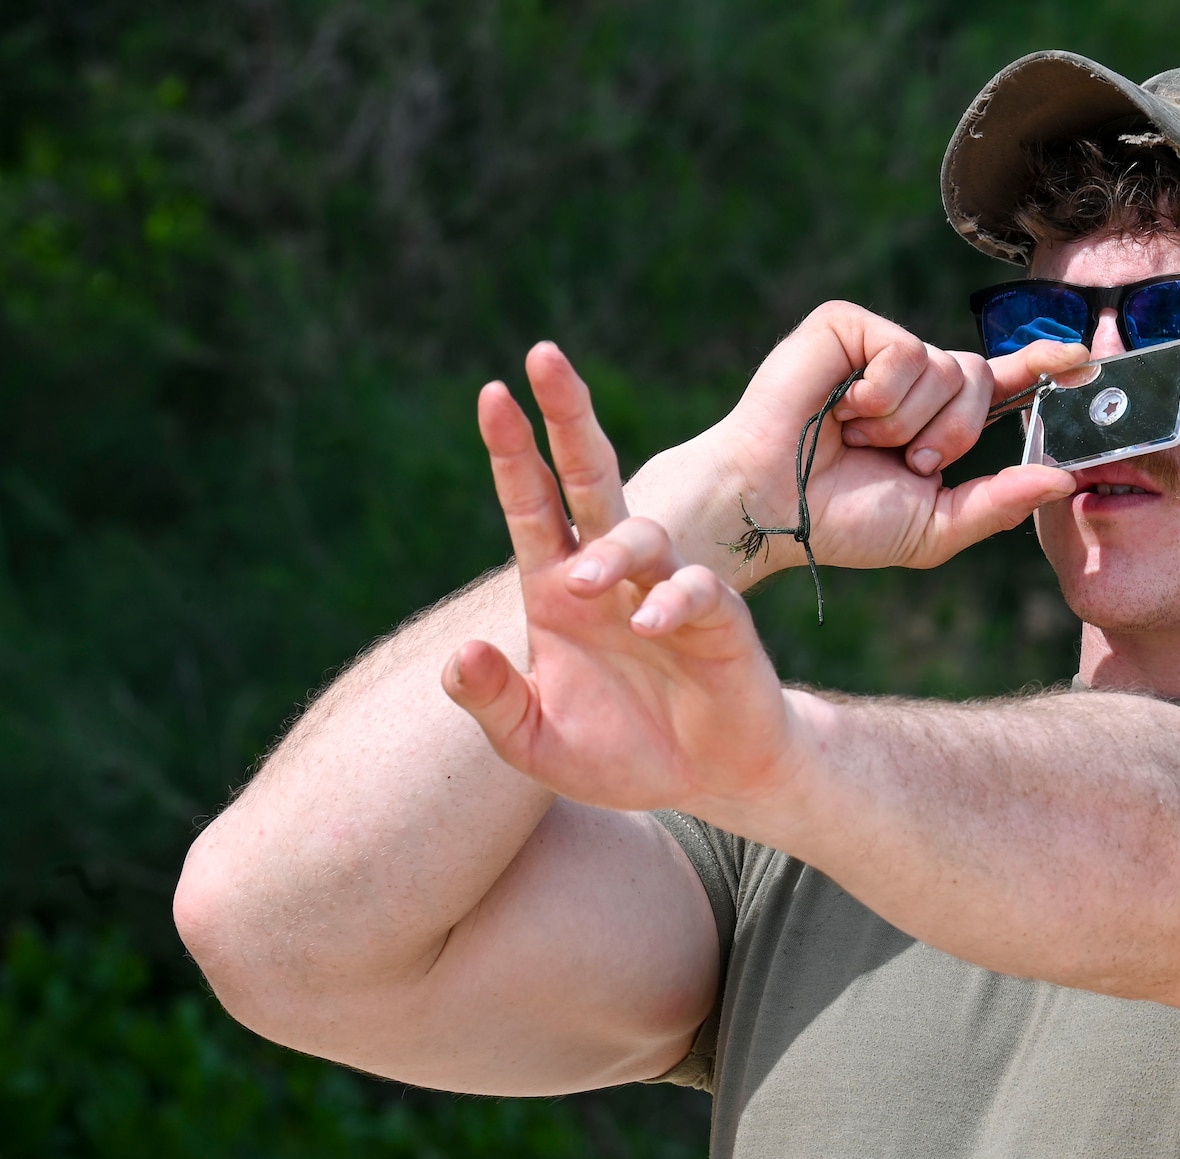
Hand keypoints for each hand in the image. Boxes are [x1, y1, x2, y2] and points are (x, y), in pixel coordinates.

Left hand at [440, 378, 797, 813]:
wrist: (708, 779)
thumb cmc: (619, 752)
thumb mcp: (533, 743)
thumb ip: (491, 703)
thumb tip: (458, 656)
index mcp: (557, 588)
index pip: (530, 504)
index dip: (512, 451)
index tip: (493, 393)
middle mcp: (611, 574)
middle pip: (587, 478)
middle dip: (567, 418)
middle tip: (543, 357)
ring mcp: (666, 589)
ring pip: (639, 533)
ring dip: (610, 549)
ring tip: (583, 583)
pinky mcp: (719, 620)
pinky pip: (696, 590)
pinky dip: (671, 600)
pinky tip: (651, 622)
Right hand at [643, 301, 1086, 574]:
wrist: (771, 508)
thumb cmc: (841, 520)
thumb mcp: (935, 527)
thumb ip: (999, 504)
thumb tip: (1064, 479)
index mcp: (935, 418)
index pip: (1001, 382)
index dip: (1042, 364)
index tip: (1083, 359)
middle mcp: (912, 376)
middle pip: (977, 377)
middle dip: (949, 433)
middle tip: (899, 459)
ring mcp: (878, 346)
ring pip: (943, 367)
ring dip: (906, 422)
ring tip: (856, 437)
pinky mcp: (845, 326)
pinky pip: (904, 351)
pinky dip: (881, 396)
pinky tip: (841, 411)